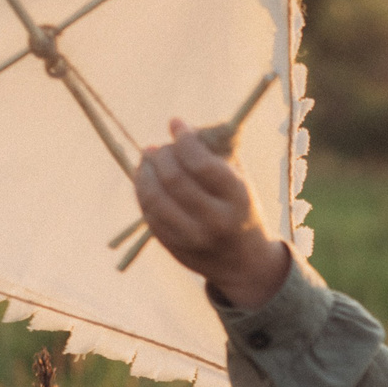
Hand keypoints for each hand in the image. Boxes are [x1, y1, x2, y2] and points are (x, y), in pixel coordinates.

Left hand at [135, 119, 290, 307]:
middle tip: (159, 147)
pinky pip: (148, 212)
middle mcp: (214, 220)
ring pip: (154, 197)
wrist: (244, 263)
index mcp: (237, 198)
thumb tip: (181, 128)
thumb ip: (215, 154)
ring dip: (145, 171)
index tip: (176, 124)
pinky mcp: (172, 245)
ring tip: (147, 158)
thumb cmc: (239, 209)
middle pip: (174, 179)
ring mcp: (191, 237)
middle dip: (161, 154)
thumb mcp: (240, 181)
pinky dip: (143, 190)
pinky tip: (146, 179)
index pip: (201, 164)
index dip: (184, 139)